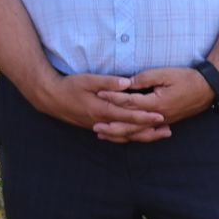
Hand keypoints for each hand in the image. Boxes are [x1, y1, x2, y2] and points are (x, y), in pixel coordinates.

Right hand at [23, 71, 169, 141]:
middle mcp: (102, 121)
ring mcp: (98, 126)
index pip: (128, 115)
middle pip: (130, 130)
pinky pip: (115, 137)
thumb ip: (108, 82)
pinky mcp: (95, 127)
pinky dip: (128, 138)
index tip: (161, 116)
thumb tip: (127, 83)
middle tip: (168, 130)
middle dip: (150, 131)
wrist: (50, 98)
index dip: (145, 117)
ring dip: (142, 136)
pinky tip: (136, 136)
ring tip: (158, 135)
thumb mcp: (87, 80)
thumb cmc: (69, 86)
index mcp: (102, 109)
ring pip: (124, 136)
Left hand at [92, 66, 212, 140]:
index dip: (113, 98)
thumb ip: (143, 79)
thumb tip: (125, 83)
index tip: (98, 94)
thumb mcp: (164, 73)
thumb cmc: (186, 78)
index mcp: (156, 103)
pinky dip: (133, 136)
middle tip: (95, 127)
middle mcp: (159, 116)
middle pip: (131, 125)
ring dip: (120, 135)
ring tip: (103, 135)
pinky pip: (147, 133)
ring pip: (138, 133)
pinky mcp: (165, 122)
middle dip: (112, 126)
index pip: (129, 102)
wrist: (207, 88)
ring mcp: (163, 121)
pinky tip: (123, 136)